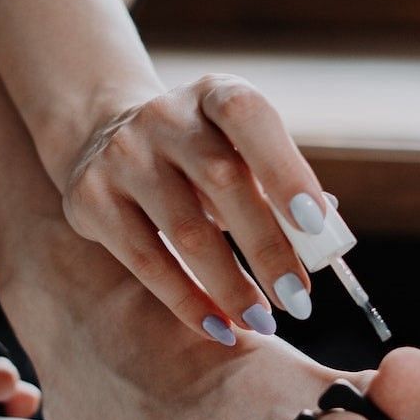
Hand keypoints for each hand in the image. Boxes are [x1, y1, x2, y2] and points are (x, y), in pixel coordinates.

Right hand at [61, 74, 327, 343]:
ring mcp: (122, 155)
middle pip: (222, 181)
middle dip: (267, 247)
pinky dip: (186, 300)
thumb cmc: (198, 154)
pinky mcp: (90, 198)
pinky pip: (144, 259)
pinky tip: (217, 326)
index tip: (317, 227)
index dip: (284, 168)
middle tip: (298, 299)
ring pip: (183, 228)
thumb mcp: (238, 150)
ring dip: (230, 284)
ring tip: (262, 321)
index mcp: (212, 93)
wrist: (104, 137)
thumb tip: (329, 239)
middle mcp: (163, 116)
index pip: (247, 117)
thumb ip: (279, 187)